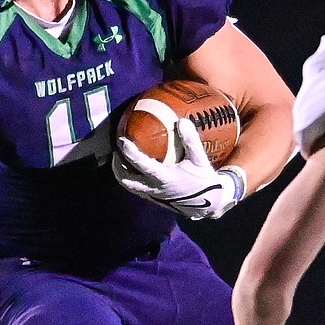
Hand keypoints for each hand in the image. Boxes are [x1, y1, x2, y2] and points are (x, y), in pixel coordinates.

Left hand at [113, 118, 245, 219]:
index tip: (123, 141)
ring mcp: (152, 195)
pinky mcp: (153, 198)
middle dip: (117, 165)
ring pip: (128, 186)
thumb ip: (191, 141)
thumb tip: (182, 121)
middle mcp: (155, 188)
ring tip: (119, 158)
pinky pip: (135, 188)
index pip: (143, 165)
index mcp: (165, 178)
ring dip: (120, 172)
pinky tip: (130, 168)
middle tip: (116, 150)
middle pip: (127, 179)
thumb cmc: (202, 180)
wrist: (207, 203)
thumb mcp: (199, 159)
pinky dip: (128, 177)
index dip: (131, 153)